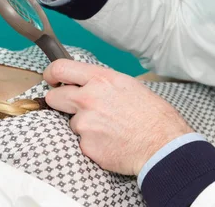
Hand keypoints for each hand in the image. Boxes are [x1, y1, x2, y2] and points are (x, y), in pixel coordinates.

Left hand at [43, 60, 192, 175]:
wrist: (162, 145)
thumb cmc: (154, 116)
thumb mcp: (129, 86)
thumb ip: (103, 84)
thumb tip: (88, 85)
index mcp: (101, 79)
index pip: (61, 68)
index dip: (51, 73)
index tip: (51, 79)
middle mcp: (89, 98)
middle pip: (54, 96)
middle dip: (60, 101)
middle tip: (74, 107)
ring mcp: (85, 123)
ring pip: (72, 123)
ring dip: (84, 126)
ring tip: (109, 129)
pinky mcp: (86, 145)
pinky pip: (82, 142)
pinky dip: (93, 143)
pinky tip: (111, 142)